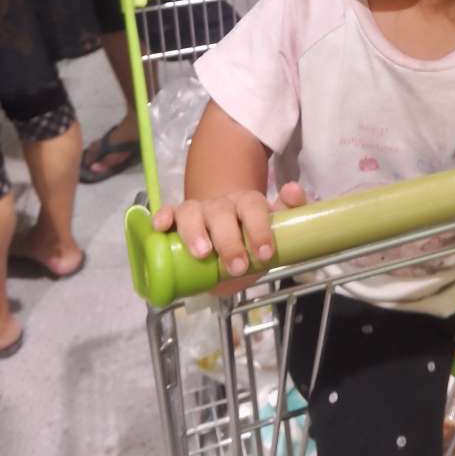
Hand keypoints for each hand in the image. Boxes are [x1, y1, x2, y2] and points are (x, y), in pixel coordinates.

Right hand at [152, 182, 306, 291]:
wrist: (225, 243)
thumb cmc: (250, 238)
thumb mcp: (274, 233)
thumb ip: (288, 214)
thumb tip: (293, 189)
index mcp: (247, 203)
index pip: (253, 207)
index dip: (259, 228)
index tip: (264, 253)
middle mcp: (221, 204)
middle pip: (221, 212)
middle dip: (229, 240)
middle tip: (236, 266)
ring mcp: (198, 210)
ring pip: (191, 210)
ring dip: (195, 230)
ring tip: (201, 253)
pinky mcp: (176, 220)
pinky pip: (167, 212)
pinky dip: (163, 216)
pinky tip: (160, 227)